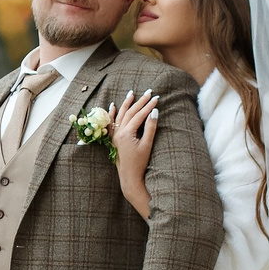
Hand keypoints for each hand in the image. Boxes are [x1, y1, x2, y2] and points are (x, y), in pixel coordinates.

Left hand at [110, 90, 157, 216]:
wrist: (129, 177)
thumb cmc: (140, 163)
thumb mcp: (147, 145)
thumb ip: (150, 128)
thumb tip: (154, 112)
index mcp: (126, 134)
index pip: (139, 115)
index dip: (148, 106)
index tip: (156, 98)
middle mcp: (118, 133)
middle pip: (129, 112)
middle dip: (139, 101)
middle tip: (148, 92)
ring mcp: (114, 136)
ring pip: (120, 115)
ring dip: (126, 104)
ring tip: (132, 93)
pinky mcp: (113, 139)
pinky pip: (111, 123)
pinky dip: (112, 113)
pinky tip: (113, 105)